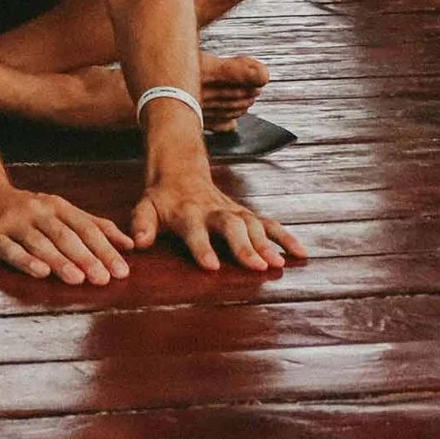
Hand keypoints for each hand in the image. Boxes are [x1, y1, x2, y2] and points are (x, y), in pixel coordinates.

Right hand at [0, 181, 132, 285]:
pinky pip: (10, 249)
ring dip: (60, 261)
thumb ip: (92, 225)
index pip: (86, 228)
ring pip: (40, 243)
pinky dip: (26, 260)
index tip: (123, 271)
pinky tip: (40, 272)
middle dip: (87, 257)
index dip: (105, 249)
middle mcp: (37, 211)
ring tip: (79, 279)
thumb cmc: (22, 207)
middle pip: (66, 235)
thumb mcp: (58, 209)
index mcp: (56, 206)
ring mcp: (13, 222)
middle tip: (104, 278)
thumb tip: (129, 244)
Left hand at [133, 176, 305, 271]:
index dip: (202, 248)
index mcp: (187, 213)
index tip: (212, 266)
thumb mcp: (145, 207)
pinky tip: (301, 254)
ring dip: (267, 244)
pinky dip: (285, 237)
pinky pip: (269, 224)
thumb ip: (142, 224)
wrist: (182, 171)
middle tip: (257, 266)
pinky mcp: (246, 214)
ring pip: (253, 225)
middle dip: (244, 246)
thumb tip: (138, 244)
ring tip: (278, 264)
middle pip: (231, 226)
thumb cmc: (162, 199)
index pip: (194, 231)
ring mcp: (233, 211)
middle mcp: (214, 211)